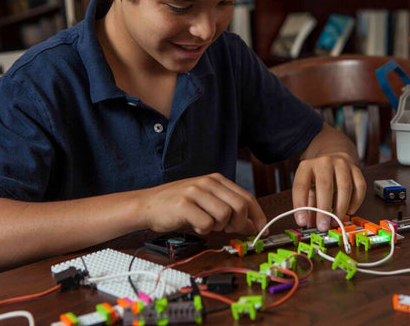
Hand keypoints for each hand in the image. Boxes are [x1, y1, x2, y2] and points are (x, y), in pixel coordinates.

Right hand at [143, 173, 266, 235]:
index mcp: (216, 180)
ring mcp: (195, 191)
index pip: (247, 197)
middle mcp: (207, 182)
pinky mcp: (184, 204)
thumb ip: (230, 210)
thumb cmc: (178, 206)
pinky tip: (196, 226)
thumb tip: (253, 226)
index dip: (257, 215)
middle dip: (239, 224)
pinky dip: (204, 230)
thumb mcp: (207, 203)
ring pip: (225, 215)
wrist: (147, 205)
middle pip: (240, 206)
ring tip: (207, 225)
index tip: (262, 230)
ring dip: (219, 227)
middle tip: (228, 230)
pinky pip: (206, 223)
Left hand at [292, 153, 365, 230]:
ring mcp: (342, 164)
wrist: (333, 155)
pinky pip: (359, 187)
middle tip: (323, 226)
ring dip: (341, 208)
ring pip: (345, 187)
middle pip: (324, 186)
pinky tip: (349, 211)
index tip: (301, 221)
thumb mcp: (308, 187)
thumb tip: (309, 224)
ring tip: (336, 221)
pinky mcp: (356, 169)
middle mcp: (324, 162)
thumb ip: (308, 205)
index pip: (301, 186)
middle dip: (324, 209)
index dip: (300, 205)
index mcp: (307, 166)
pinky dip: (355, 202)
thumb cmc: (318, 176)